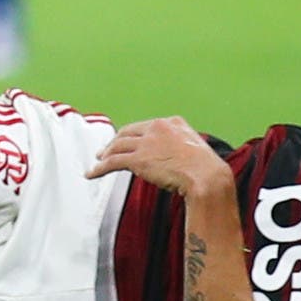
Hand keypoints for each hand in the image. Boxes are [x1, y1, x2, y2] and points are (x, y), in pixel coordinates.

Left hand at [86, 115, 230, 196]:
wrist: (207, 177)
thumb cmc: (208, 170)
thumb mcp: (197, 149)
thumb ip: (183, 147)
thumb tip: (180, 158)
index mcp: (172, 123)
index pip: (145, 127)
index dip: (133, 135)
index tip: (127, 141)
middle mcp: (157, 128)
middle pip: (128, 132)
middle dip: (115, 141)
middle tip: (107, 149)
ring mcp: (146, 143)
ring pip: (118, 146)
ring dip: (106, 154)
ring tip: (99, 160)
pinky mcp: (138, 159)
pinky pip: (113, 162)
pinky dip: (100, 168)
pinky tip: (92, 173)